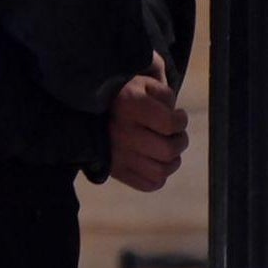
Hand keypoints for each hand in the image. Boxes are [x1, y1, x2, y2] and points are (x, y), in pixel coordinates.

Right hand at [107, 71, 190, 194]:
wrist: (86, 110)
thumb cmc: (121, 95)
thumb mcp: (142, 83)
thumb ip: (164, 94)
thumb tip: (174, 114)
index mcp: (128, 105)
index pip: (170, 123)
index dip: (181, 120)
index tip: (178, 116)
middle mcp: (121, 132)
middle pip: (168, 150)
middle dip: (180, 141)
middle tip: (175, 134)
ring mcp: (117, 155)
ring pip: (160, 172)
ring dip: (172, 161)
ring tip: (167, 149)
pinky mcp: (115, 171)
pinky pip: (148, 184)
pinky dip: (159, 177)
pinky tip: (156, 162)